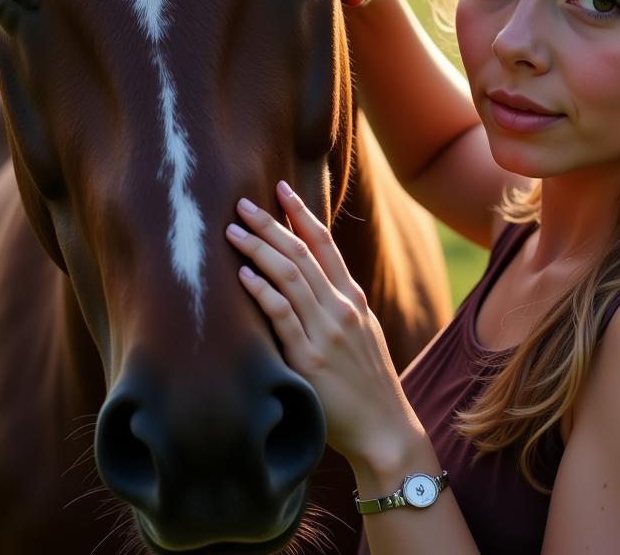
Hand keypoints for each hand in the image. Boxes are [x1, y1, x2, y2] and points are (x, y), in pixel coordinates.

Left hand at [226, 181, 420, 467]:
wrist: (386, 428)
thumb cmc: (369, 382)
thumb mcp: (363, 332)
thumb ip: (339, 304)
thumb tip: (308, 279)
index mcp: (354, 297)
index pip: (325, 243)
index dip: (302, 214)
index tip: (281, 190)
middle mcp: (342, 307)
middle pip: (302, 253)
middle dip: (270, 224)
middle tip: (242, 203)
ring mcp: (327, 332)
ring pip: (290, 277)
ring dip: (259, 249)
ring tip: (234, 230)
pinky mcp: (310, 360)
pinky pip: (283, 317)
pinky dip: (263, 292)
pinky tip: (244, 275)